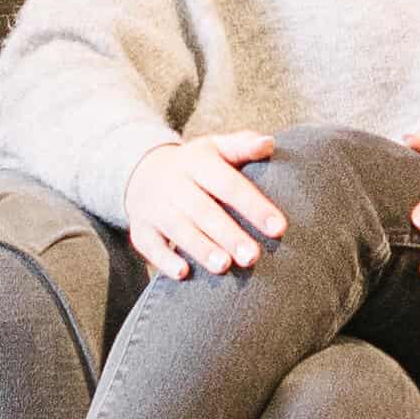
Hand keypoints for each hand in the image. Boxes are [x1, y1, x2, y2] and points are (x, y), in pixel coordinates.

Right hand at [120, 131, 285, 275]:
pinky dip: (165, 260)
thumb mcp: (215, 148)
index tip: (279, 228)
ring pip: (178, 229)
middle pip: (204, 211)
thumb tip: (269, 144)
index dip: (254, 206)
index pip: (229, 184)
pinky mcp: (140, 230)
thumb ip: (243, 146)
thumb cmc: (195, 166)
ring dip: (201, 248)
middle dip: (229, 234)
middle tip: (253, 257)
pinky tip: (184, 274)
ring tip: (224, 266)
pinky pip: (150, 246)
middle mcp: (174, 184)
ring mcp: (154, 208)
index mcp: (198, 162)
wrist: (142, 172)